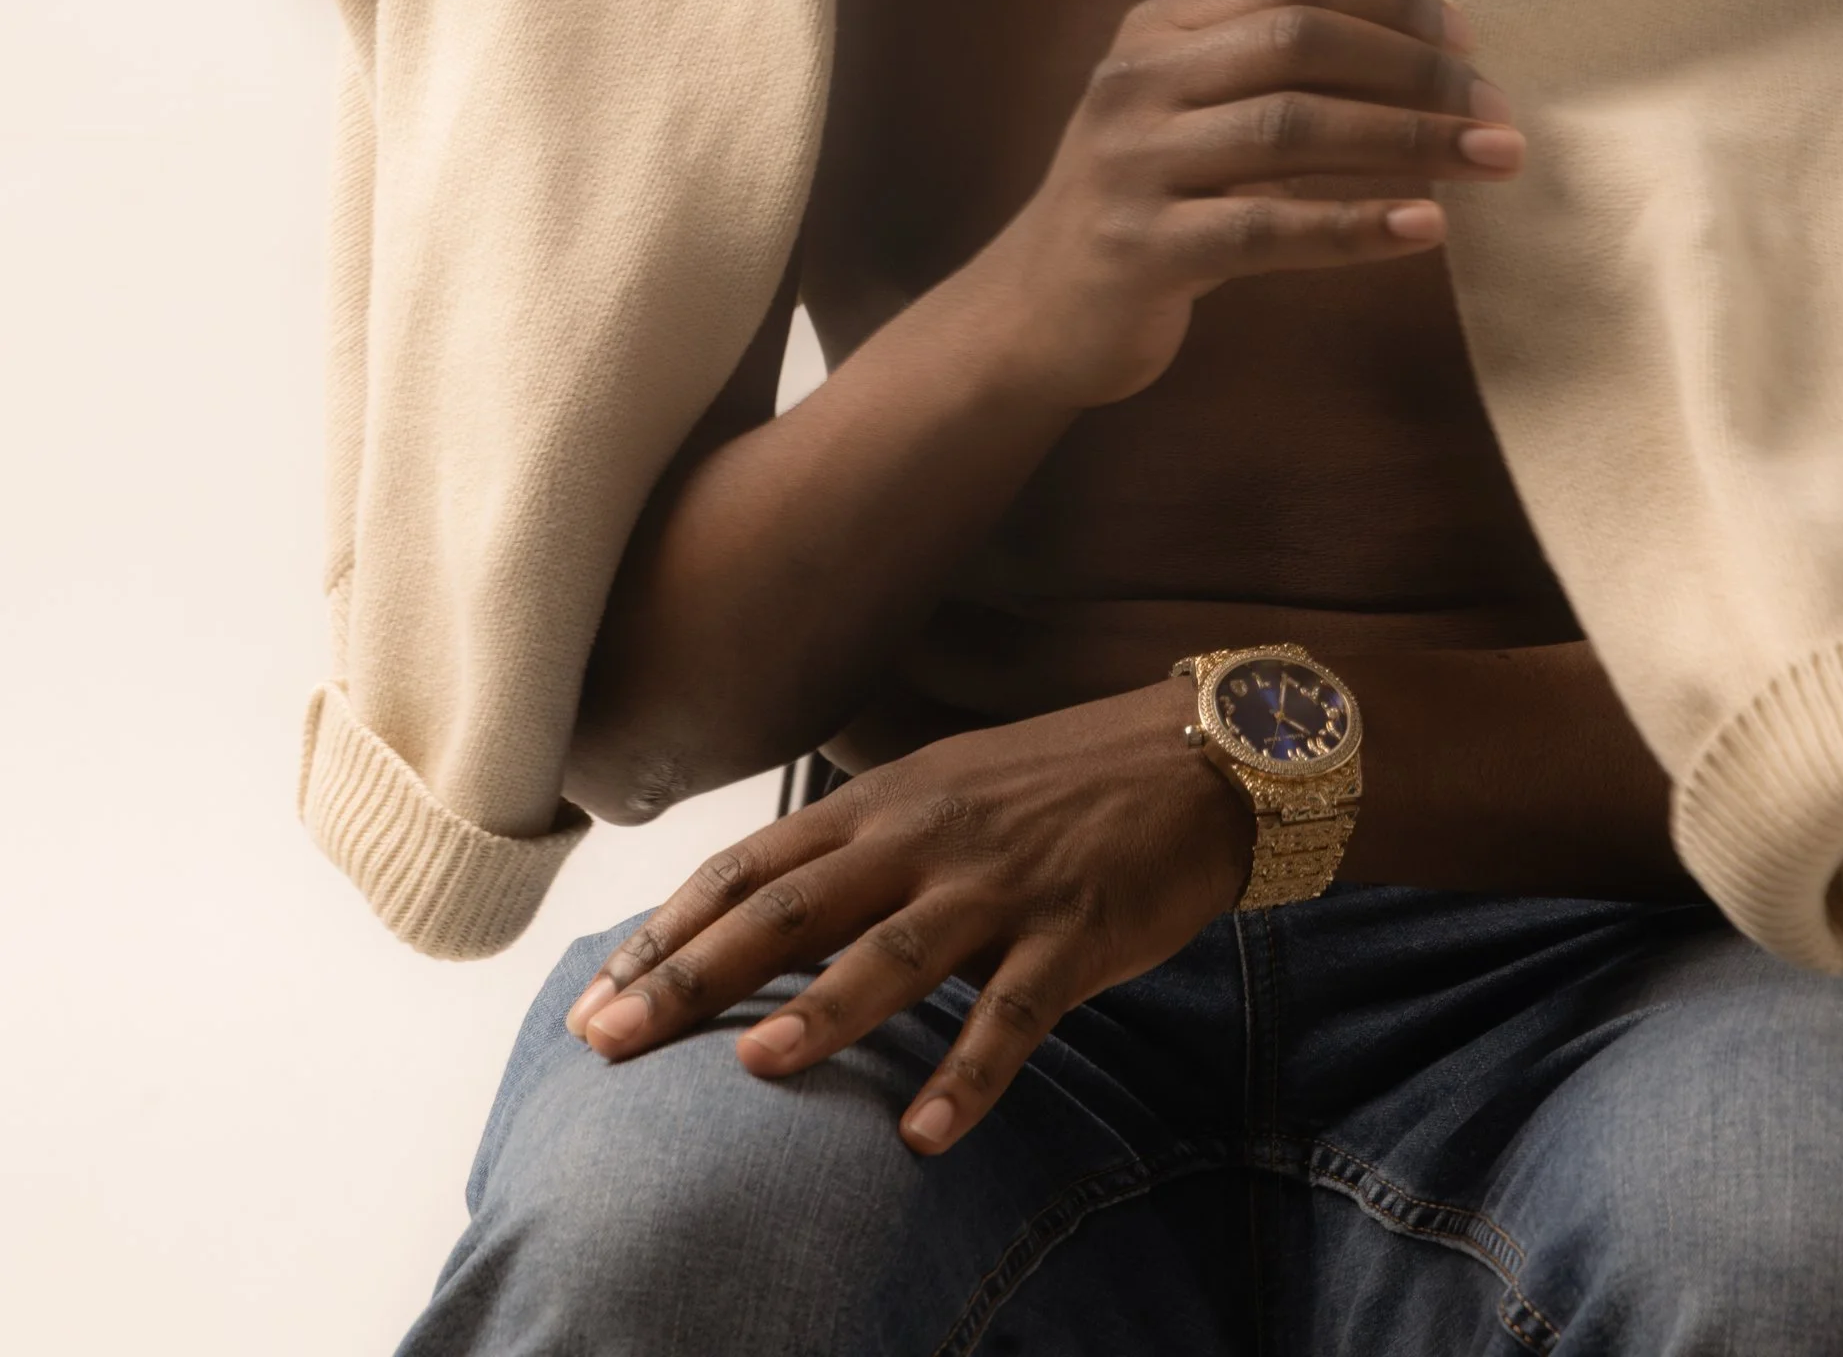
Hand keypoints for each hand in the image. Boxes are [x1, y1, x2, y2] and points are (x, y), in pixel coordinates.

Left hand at [565, 686, 1253, 1150]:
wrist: (1201, 755)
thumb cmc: (1057, 785)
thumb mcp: (942, 791)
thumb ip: (859, 848)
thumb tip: (761, 911)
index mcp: (884, 803)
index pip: (749, 869)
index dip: (666, 932)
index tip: (593, 998)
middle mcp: (926, 836)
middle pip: (788, 910)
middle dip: (689, 977)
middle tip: (605, 1042)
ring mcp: (999, 884)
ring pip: (893, 952)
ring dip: (820, 1011)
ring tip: (746, 1067)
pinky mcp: (1074, 930)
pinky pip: (1014, 1013)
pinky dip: (968, 1074)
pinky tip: (924, 1136)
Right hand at [965, 0, 1524, 405]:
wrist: (1033, 314)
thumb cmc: (1147, 207)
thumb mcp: (1193, 119)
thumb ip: (1276, 79)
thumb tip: (1435, 64)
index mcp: (1156, 31)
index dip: (1389, 2)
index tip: (1467, 41)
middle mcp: (1137, 81)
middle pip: (1299, 44)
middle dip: (1414, 71)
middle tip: (1496, 110)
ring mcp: (1132, 163)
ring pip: (1292, 129)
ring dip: (1409, 141)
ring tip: (1492, 161)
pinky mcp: (1141, 248)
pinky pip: (1268, 228)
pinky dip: (1356, 225)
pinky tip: (1425, 229)